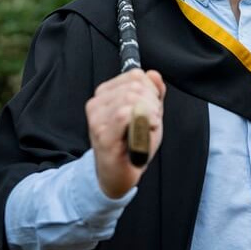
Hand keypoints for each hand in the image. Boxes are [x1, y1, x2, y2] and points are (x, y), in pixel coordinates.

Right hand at [85, 69, 166, 198]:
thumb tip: (154, 74)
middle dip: (152, 104)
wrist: (117, 175)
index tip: (151, 108)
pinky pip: (126, 115)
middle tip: (150, 122)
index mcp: (105, 94)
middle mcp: (97, 103)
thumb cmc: (131, 145)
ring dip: (150, 115)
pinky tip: (143, 133)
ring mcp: (97, 119)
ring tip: (145, 129)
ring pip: (132, 99)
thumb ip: (152, 93)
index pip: (135, 75)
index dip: (151, 90)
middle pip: (136, 86)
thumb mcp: (147, 113)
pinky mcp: (103, 135)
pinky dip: (143, 122)